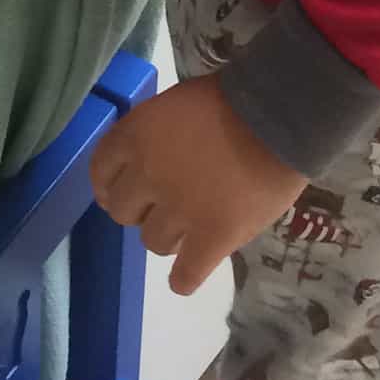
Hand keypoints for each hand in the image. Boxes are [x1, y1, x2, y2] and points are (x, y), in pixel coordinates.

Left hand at [89, 76, 305, 295]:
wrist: (277, 117)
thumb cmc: (230, 100)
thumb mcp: (176, 103)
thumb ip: (154, 134)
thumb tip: (149, 158)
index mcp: (136, 134)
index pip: (101, 169)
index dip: (108, 185)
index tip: (116, 192)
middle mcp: (148, 174)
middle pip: (122, 210)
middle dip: (138, 210)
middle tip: (160, 207)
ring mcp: (178, 210)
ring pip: (152, 242)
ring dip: (166, 238)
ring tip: (186, 231)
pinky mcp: (211, 239)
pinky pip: (185, 275)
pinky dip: (183, 279)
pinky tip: (186, 276)